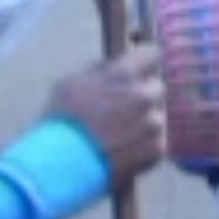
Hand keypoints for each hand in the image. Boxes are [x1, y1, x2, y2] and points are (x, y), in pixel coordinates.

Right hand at [43, 46, 168, 179]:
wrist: (63, 165)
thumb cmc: (61, 121)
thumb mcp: (71, 83)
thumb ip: (100, 71)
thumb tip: (113, 65)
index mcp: (124, 74)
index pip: (152, 53)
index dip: (144, 62)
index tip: (140, 69)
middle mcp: (144, 96)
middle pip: (157, 88)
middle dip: (143, 96)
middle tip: (123, 110)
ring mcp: (153, 124)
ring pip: (156, 117)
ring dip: (144, 123)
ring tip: (118, 137)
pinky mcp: (157, 150)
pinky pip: (156, 142)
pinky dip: (143, 146)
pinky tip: (122, 152)